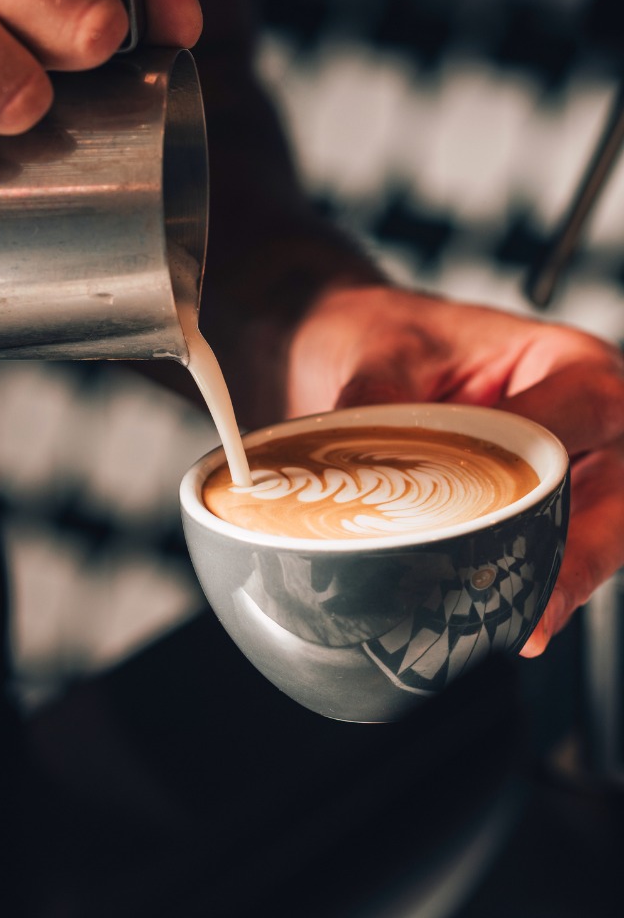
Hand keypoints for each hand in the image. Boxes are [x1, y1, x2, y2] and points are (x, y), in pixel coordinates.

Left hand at [284, 284, 623, 655]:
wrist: (361, 344)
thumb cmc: (388, 335)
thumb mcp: (379, 351)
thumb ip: (378, 402)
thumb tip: (368, 473)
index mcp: (562, 359)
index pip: (583, 408)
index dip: (549, 466)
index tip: (499, 516)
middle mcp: (584, 413)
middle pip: (617, 487)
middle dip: (584, 551)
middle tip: (540, 608)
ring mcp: (572, 460)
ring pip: (600, 525)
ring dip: (563, 574)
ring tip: (526, 624)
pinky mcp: (542, 497)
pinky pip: (558, 540)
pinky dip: (534, 575)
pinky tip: (507, 611)